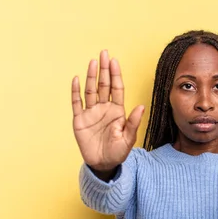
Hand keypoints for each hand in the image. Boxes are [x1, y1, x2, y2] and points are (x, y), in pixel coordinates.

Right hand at [71, 50, 143, 171]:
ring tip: (93, 62)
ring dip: (91, 76)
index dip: (115, 75)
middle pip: (104, 85)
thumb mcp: (128, 139)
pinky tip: (77, 79)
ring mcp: (91, 113)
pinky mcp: (79, 120)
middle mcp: (104, 108)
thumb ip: (133, 122)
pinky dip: (76, 91)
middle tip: (104, 53)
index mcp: (117, 111)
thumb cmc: (118, 152)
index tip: (115, 61)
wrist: (102, 165)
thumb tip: (141, 106)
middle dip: (104, 69)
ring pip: (91, 90)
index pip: (116, 89)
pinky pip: (77, 103)